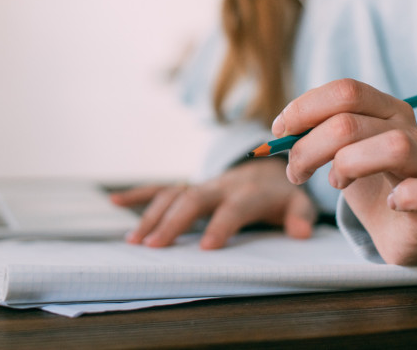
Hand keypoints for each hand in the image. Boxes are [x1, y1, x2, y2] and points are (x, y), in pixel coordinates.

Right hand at [110, 159, 317, 249]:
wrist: (267, 168)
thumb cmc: (282, 194)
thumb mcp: (299, 203)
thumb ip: (301, 217)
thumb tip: (302, 234)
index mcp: (248, 192)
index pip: (233, 208)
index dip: (221, 225)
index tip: (205, 248)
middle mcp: (220, 185)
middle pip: (193, 199)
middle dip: (173, 221)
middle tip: (155, 246)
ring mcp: (202, 184)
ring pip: (173, 195)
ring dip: (152, 215)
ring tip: (136, 241)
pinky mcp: (189, 186)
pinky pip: (161, 187)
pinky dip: (137, 193)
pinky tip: (114, 201)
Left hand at [274, 79, 416, 264]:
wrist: (397, 225)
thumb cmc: (364, 181)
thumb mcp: (334, 150)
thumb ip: (311, 133)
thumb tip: (281, 129)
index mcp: (383, 108)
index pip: (345, 91)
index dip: (304, 109)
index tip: (279, 133)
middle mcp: (408, 128)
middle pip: (351, 122)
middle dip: (309, 148)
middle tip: (296, 172)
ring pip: (393, 147)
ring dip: (348, 166)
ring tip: (336, 183)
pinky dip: (408, 196)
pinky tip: (391, 203)